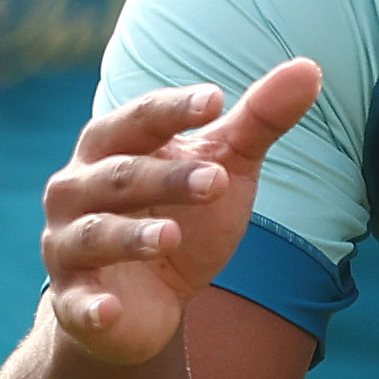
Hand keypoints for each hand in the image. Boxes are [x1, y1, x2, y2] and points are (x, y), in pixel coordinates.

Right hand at [37, 60, 321, 366]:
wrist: (146, 301)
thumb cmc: (182, 215)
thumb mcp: (225, 167)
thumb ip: (259, 121)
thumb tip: (309, 68)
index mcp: (111, 145)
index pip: (140, 118)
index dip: (174, 109)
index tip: (215, 101)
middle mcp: (77, 188)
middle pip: (120, 175)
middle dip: (167, 178)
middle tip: (218, 181)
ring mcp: (69, 245)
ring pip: (96, 234)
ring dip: (131, 236)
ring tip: (173, 236)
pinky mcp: (73, 301)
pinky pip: (78, 303)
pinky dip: (91, 307)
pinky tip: (109, 310)